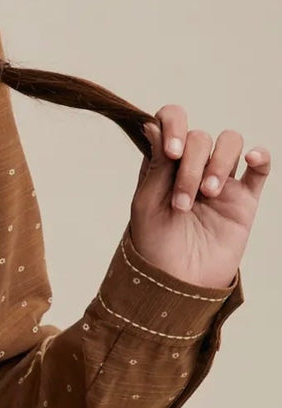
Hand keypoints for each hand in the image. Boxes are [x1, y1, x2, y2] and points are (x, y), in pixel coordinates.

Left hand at [132, 106, 269, 287]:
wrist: (178, 285)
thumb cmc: (155, 247)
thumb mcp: (146, 206)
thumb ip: (155, 165)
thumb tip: (152, 124)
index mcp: (164, 165)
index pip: (172, 122)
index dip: (174, 125)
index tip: (172, 152)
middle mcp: (192, 167)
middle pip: (200, 138)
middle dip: (191, 167)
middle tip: (183, 202)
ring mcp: (221, 181)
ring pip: (230, 143)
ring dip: (218, 164)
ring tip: (208, 195)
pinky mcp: (244, 199)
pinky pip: (260, 169)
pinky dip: (260, 156)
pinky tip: (252, 159)